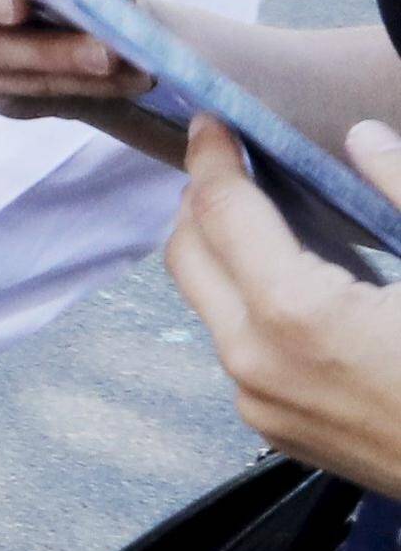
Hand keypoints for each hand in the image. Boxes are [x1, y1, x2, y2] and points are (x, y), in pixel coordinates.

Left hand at [167, 118, 400, 497]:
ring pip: (207, 305)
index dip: (212, 156)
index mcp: (295, 313)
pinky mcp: (276, 430)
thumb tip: (363, 138)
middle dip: (201, 201)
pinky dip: (246, 301)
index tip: (211, 119)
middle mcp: (255, 360)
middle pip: (187, 256)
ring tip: (260, 215)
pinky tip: (291, 282)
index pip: (221, 210)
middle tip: (230, 161)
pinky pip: (237, 348)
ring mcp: (260, 402)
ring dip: (220, 253)